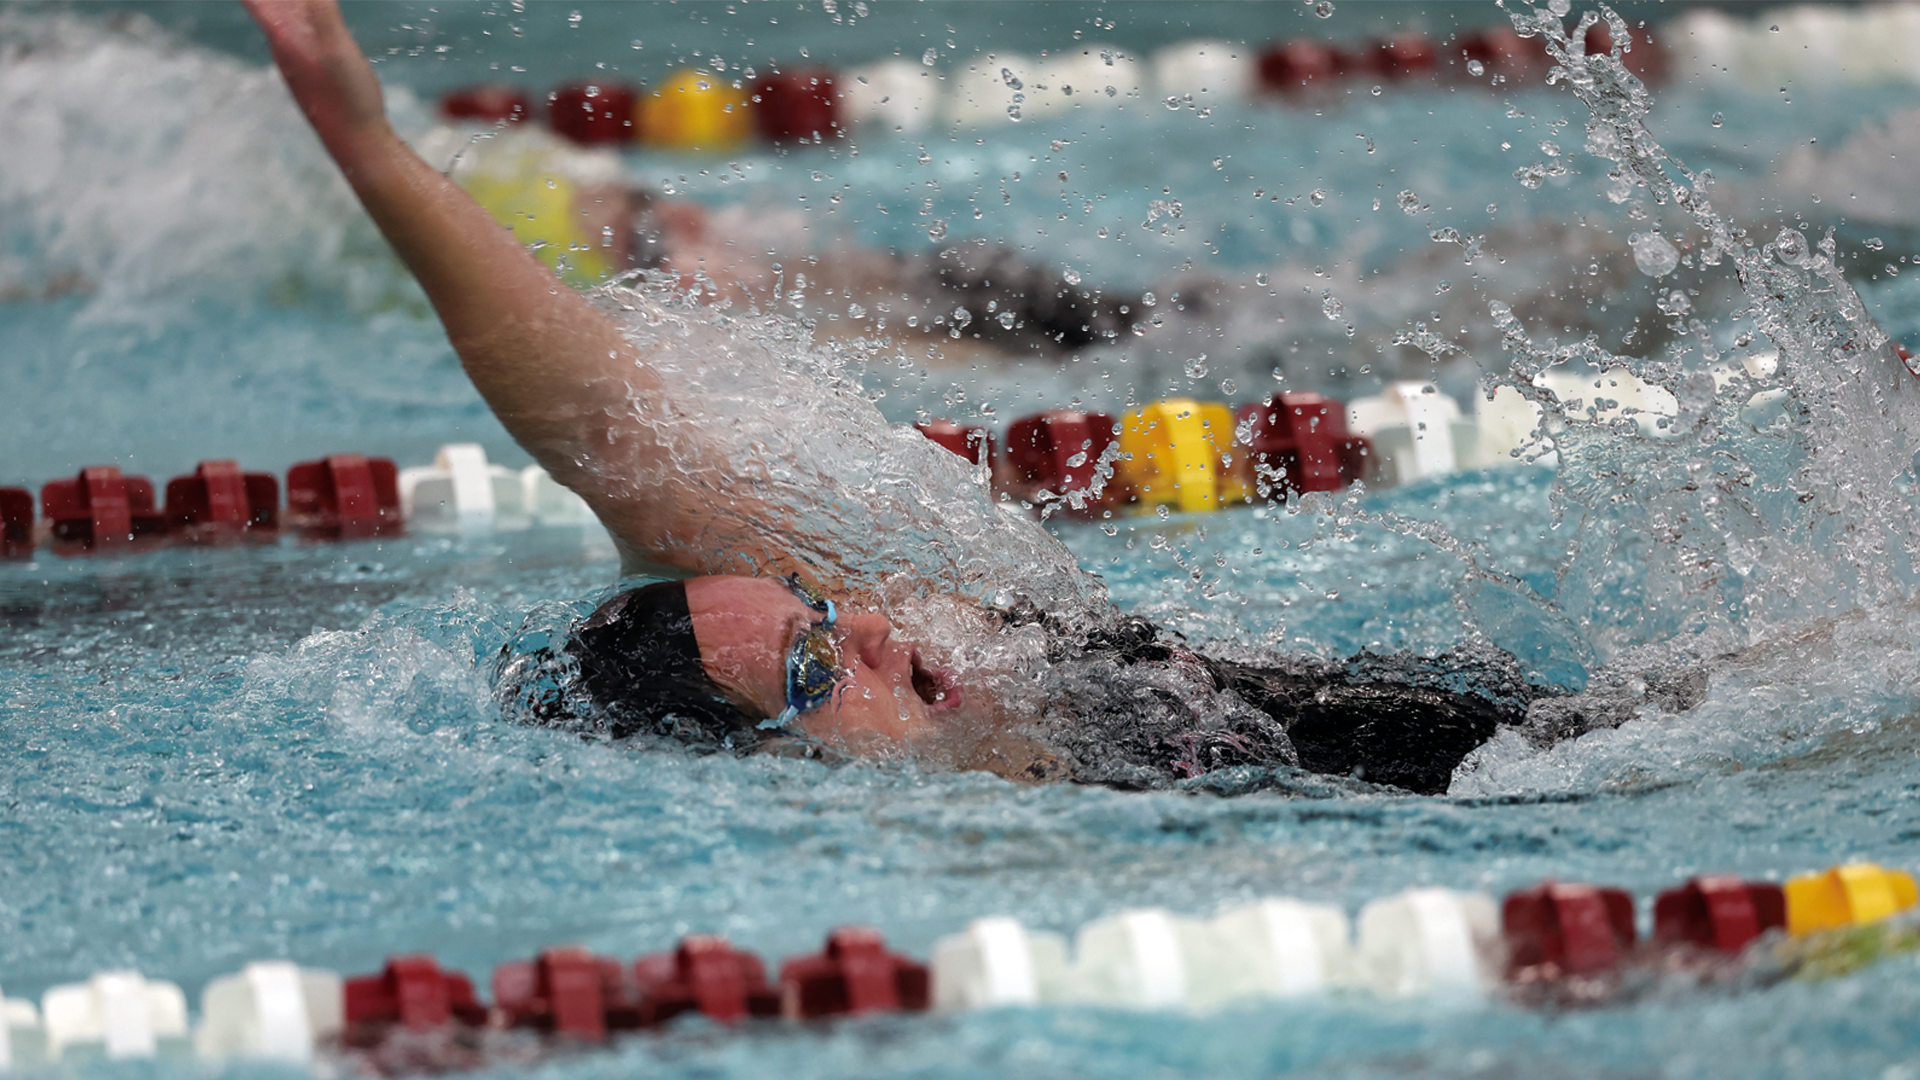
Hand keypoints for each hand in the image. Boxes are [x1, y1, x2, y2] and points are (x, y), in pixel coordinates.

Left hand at [242, 0, 388, 147]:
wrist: (359, 148)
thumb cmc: (349, 101)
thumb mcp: (338, 50)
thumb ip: (322, 12)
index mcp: (283, 38)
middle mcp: (284, 48)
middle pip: (265, 4)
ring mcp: (297, 62)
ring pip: (282, 19)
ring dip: (284, 2)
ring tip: (288, 0)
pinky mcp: (314, 73)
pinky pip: (300, 33)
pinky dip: (301, 15)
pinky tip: (309, 18)